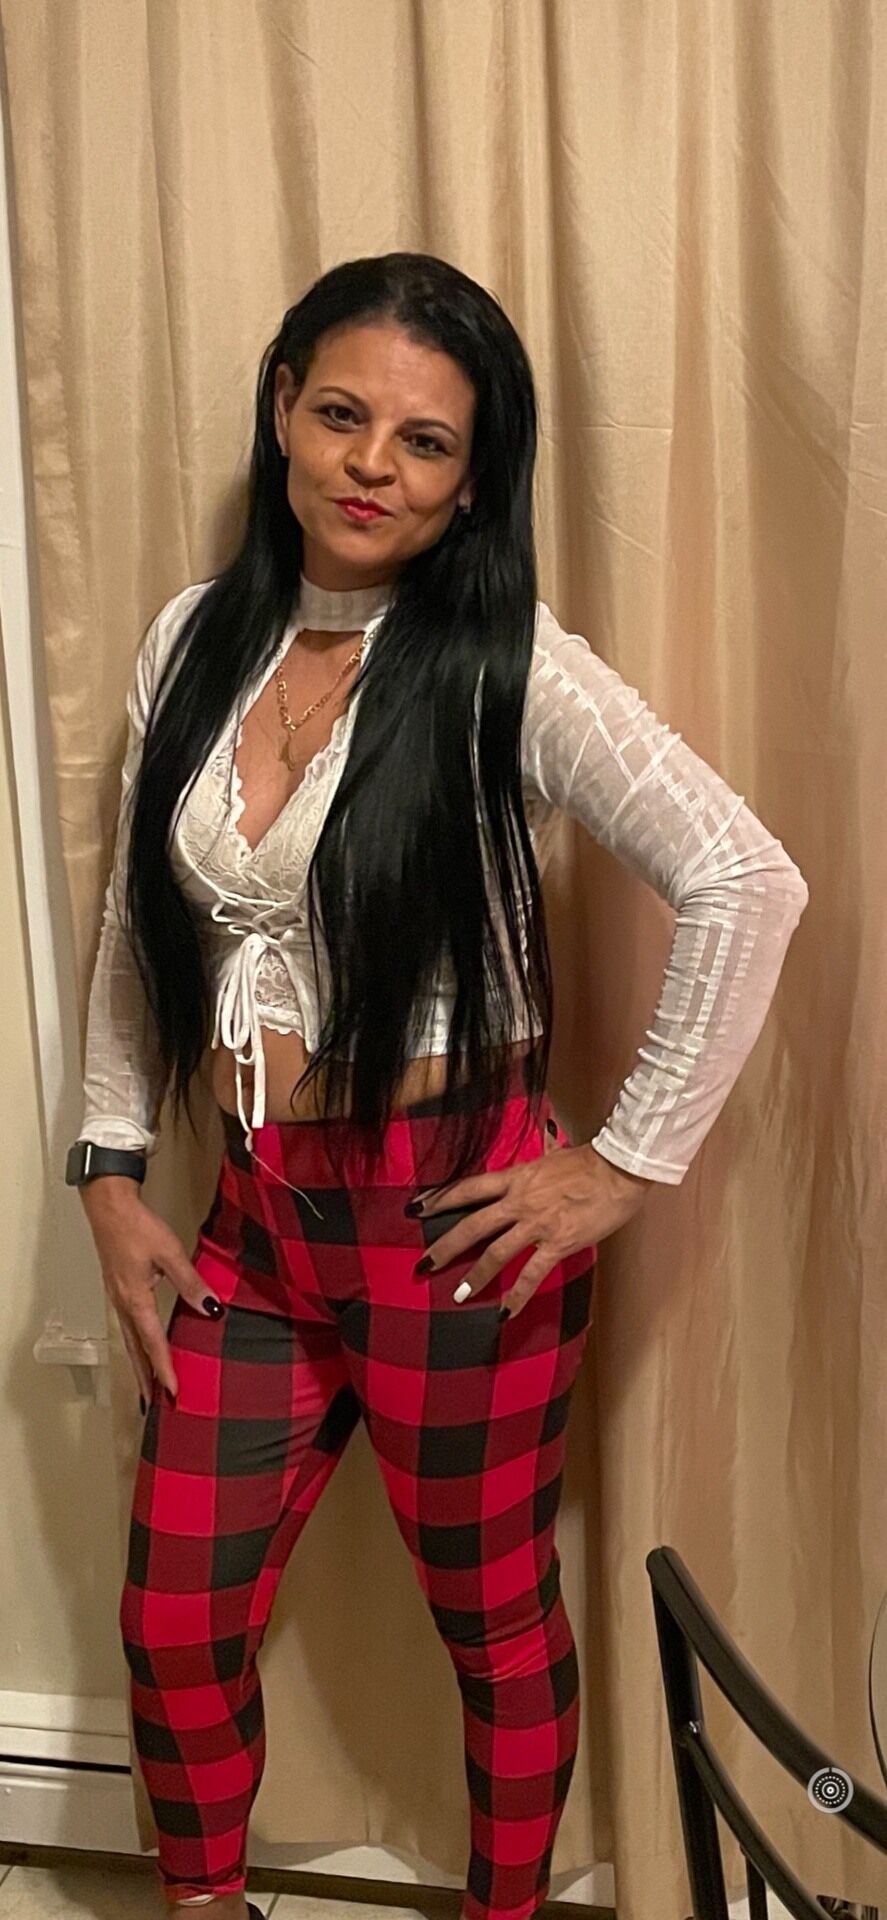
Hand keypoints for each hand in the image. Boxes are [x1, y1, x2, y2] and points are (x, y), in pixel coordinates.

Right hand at [81, 1183, 225, 1400]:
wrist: (108, 1207)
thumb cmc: (136, 1227)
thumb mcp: (169, 1253)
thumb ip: (191, 1283)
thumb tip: (212, 1308)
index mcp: (136, 1300)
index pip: (153, 1344)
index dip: (165, 1370)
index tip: (174, 1393)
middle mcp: (123, 1305)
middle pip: (135, 1351)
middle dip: (146, 1379)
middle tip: (153, 1405)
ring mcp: (117, 1298)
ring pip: (129, 1341)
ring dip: (139, 1365)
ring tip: (148, 1385)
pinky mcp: (117, 1289)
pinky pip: (127, 1326)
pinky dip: (135, 1344)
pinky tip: (142, 1344)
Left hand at [410, 1140, 654, 1319]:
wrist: (619, 1170)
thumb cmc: (591, 1162)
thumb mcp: (555, 1155)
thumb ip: (540, 1159)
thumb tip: (542, 1142)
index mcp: (516, 1177)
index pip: (469, 1188)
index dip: (440, 1198)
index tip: (416, 1208)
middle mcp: (519, 1201)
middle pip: (473, 1224)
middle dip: (446, 1246)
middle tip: (424, 1264)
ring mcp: (537, 1223)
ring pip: (496, 1252)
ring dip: (476, 1276)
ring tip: (459, 1296)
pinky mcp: (557, 1243)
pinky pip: (532, 1274)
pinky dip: (518, 1295)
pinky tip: (506, 1313)